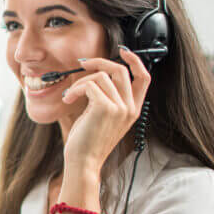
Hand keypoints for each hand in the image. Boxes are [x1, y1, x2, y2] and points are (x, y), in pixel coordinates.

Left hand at [60, 47, 151, 175]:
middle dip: (99, 62)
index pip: (144, 78)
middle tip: (82, 64)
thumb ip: (107, 97)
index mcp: (133, 109)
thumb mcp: (103, 117)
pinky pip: (89, 85)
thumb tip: (97, 73)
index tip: (123, 51)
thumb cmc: (88, 141)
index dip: (135, 61)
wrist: (83, 162)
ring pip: (101, 76)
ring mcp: (120, 108)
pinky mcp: (105, 107)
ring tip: (70, 96)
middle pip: (121, 70)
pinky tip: (68, 100)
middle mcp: (130, 108)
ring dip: (79, 82)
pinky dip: (75, 89)